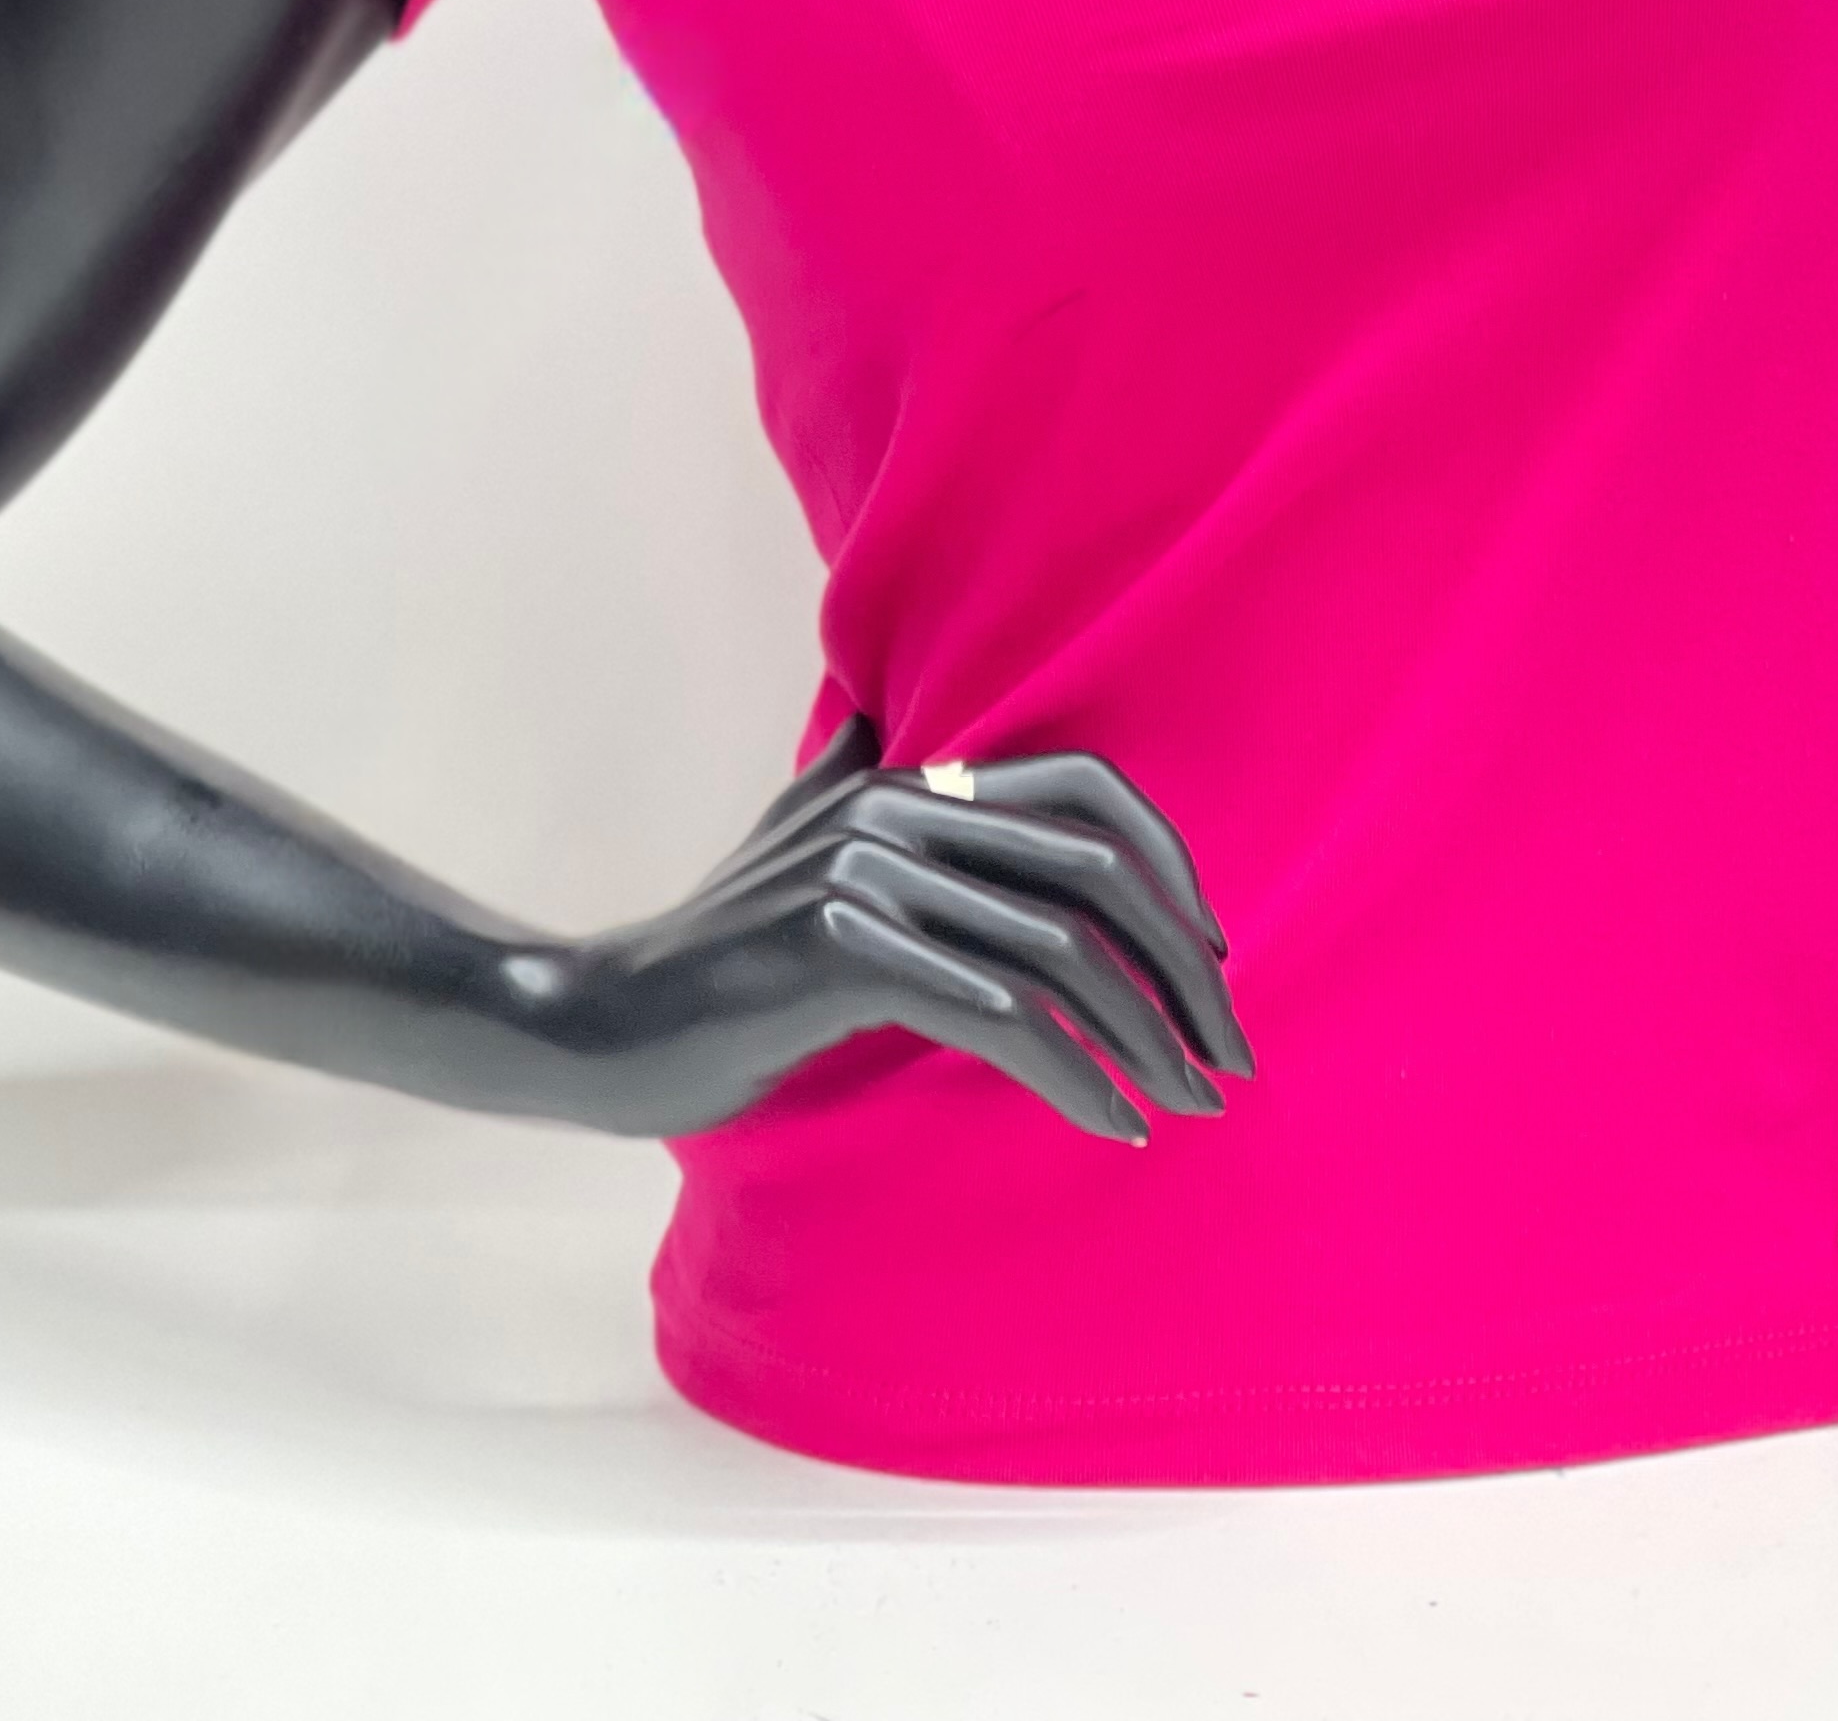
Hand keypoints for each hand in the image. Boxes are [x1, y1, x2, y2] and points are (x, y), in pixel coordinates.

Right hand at [517, 719, 1253, 1147]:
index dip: (1168, 862)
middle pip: (1093, 875)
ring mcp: (868, 880)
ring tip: (1189, 1103)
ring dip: (1145, 1038)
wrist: (606, 1021)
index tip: (1212, 955)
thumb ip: (849, 776)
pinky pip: (998, 1018)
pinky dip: (1074, 1076)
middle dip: (1182, 968)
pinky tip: (1115, 1124)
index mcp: (907, 782)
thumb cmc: (718, 944)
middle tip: (1231, 1055)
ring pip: (1057, 955)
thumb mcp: (792, 837)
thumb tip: (881, 714)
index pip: (1085, 785)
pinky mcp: (841, 955)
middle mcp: (897, 814)